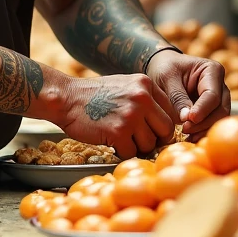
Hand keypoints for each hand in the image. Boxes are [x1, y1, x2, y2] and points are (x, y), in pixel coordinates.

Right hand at [58, 74, 177, 158]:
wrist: (66, 98)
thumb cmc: (94, 95)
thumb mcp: (125, 85)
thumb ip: (145, 98)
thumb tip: (164, 122)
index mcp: (146, 84)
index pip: (171, 111)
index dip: (162, 125)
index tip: (153, 131)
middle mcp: (142, 98)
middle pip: (166, 129)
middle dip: (154, 139)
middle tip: (139, 140)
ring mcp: (131, 115)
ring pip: (150, 144)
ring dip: (136, 147)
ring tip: (121, 139)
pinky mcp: (118, 132)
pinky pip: (131, 152)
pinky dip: (122, 152)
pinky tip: (112, 143)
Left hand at [146, 50, 229, 136]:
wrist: (163, 67)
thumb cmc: (165, 68)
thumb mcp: (167, 78)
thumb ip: (177, 97)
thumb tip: (187, 119)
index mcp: (212, 70)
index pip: (212, 95)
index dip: (202, 110)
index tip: (189, 120)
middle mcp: (220, 85)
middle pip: (220, 109)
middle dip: (204, 122)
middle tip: (185, 130)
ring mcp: (220, 98)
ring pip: (219, 119)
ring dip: (204, 129)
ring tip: (187, 136)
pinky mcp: (213, 110)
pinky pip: (213, 123)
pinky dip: (203, 131)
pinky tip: (191, 138)